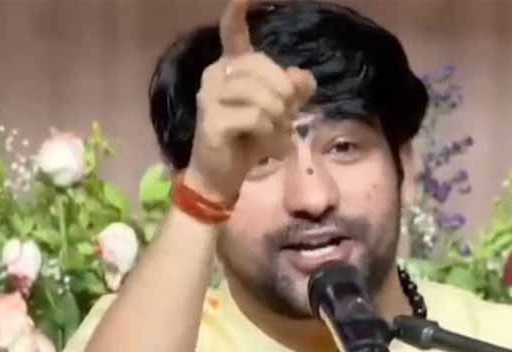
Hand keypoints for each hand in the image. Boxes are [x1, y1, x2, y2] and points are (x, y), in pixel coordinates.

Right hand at [185, 0, 316, 202]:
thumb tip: (303, 78)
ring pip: (262, 95)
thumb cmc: (248, 140)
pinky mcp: (211, 120)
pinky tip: (264, 147)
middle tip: (284, 120)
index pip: (232, 34)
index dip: (235, 16)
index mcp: (230, 67)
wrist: (221, 176)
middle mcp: (215, 74)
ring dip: (278, 119)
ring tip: (274, 136)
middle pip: (264, 67)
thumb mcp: (278, 113)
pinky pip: (255, 118)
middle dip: (284, 95)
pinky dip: (268, 135)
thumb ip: (293, 91)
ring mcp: (209, 96)